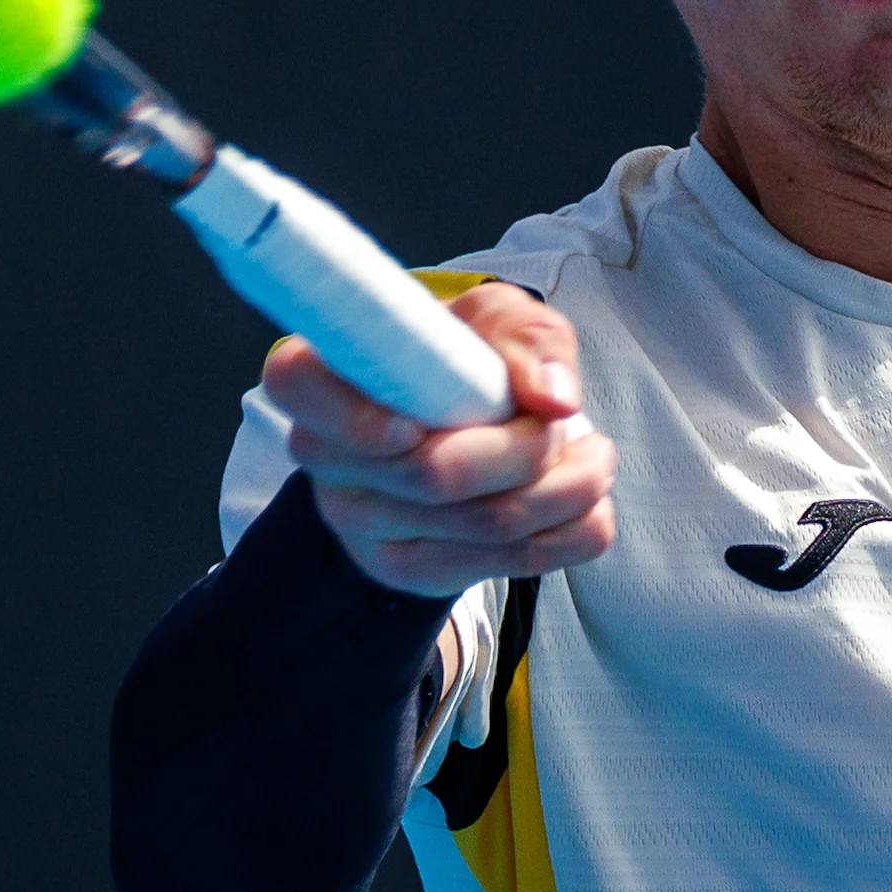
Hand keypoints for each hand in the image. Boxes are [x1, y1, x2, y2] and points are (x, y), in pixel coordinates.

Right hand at [258, 282, 615, 594]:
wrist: (454, 426)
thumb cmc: (465, 359)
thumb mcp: (496, 322)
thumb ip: (527, 343)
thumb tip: (554, 398)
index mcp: (321, 374)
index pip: (296, 385)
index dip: (359, 415)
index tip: (420, 423)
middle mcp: (326, 454)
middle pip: (433, 472)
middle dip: (527, 449)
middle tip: (568, 424)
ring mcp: (362, 523)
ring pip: (484, 523)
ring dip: (568, 490)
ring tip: (595, 456)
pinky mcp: (410, 570)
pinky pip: (507, 563)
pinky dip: (570, 533)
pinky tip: (586, 501)